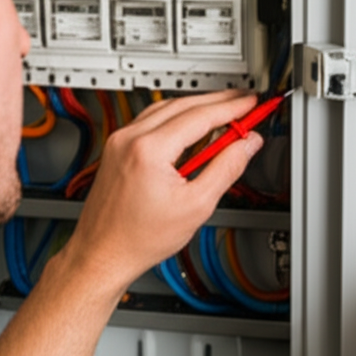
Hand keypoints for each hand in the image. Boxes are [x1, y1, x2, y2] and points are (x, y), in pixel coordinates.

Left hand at [61, 89, 262, 292]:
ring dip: (196, 106)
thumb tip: (247, 144)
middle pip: (183, 105)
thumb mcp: (196, 206)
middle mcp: (130, 138)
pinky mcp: (116, 147)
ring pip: (165, 108)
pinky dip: (175, 117)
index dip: (231, 108)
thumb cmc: (139, 238)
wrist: (103, 253)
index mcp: (149, 150)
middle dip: (218, 102)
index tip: (251, 105)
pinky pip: (150, 120)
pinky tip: (191, 125)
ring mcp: (119, 141)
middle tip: (244, 103)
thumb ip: (227, 168)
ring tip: (224, 111)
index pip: (200, 116)